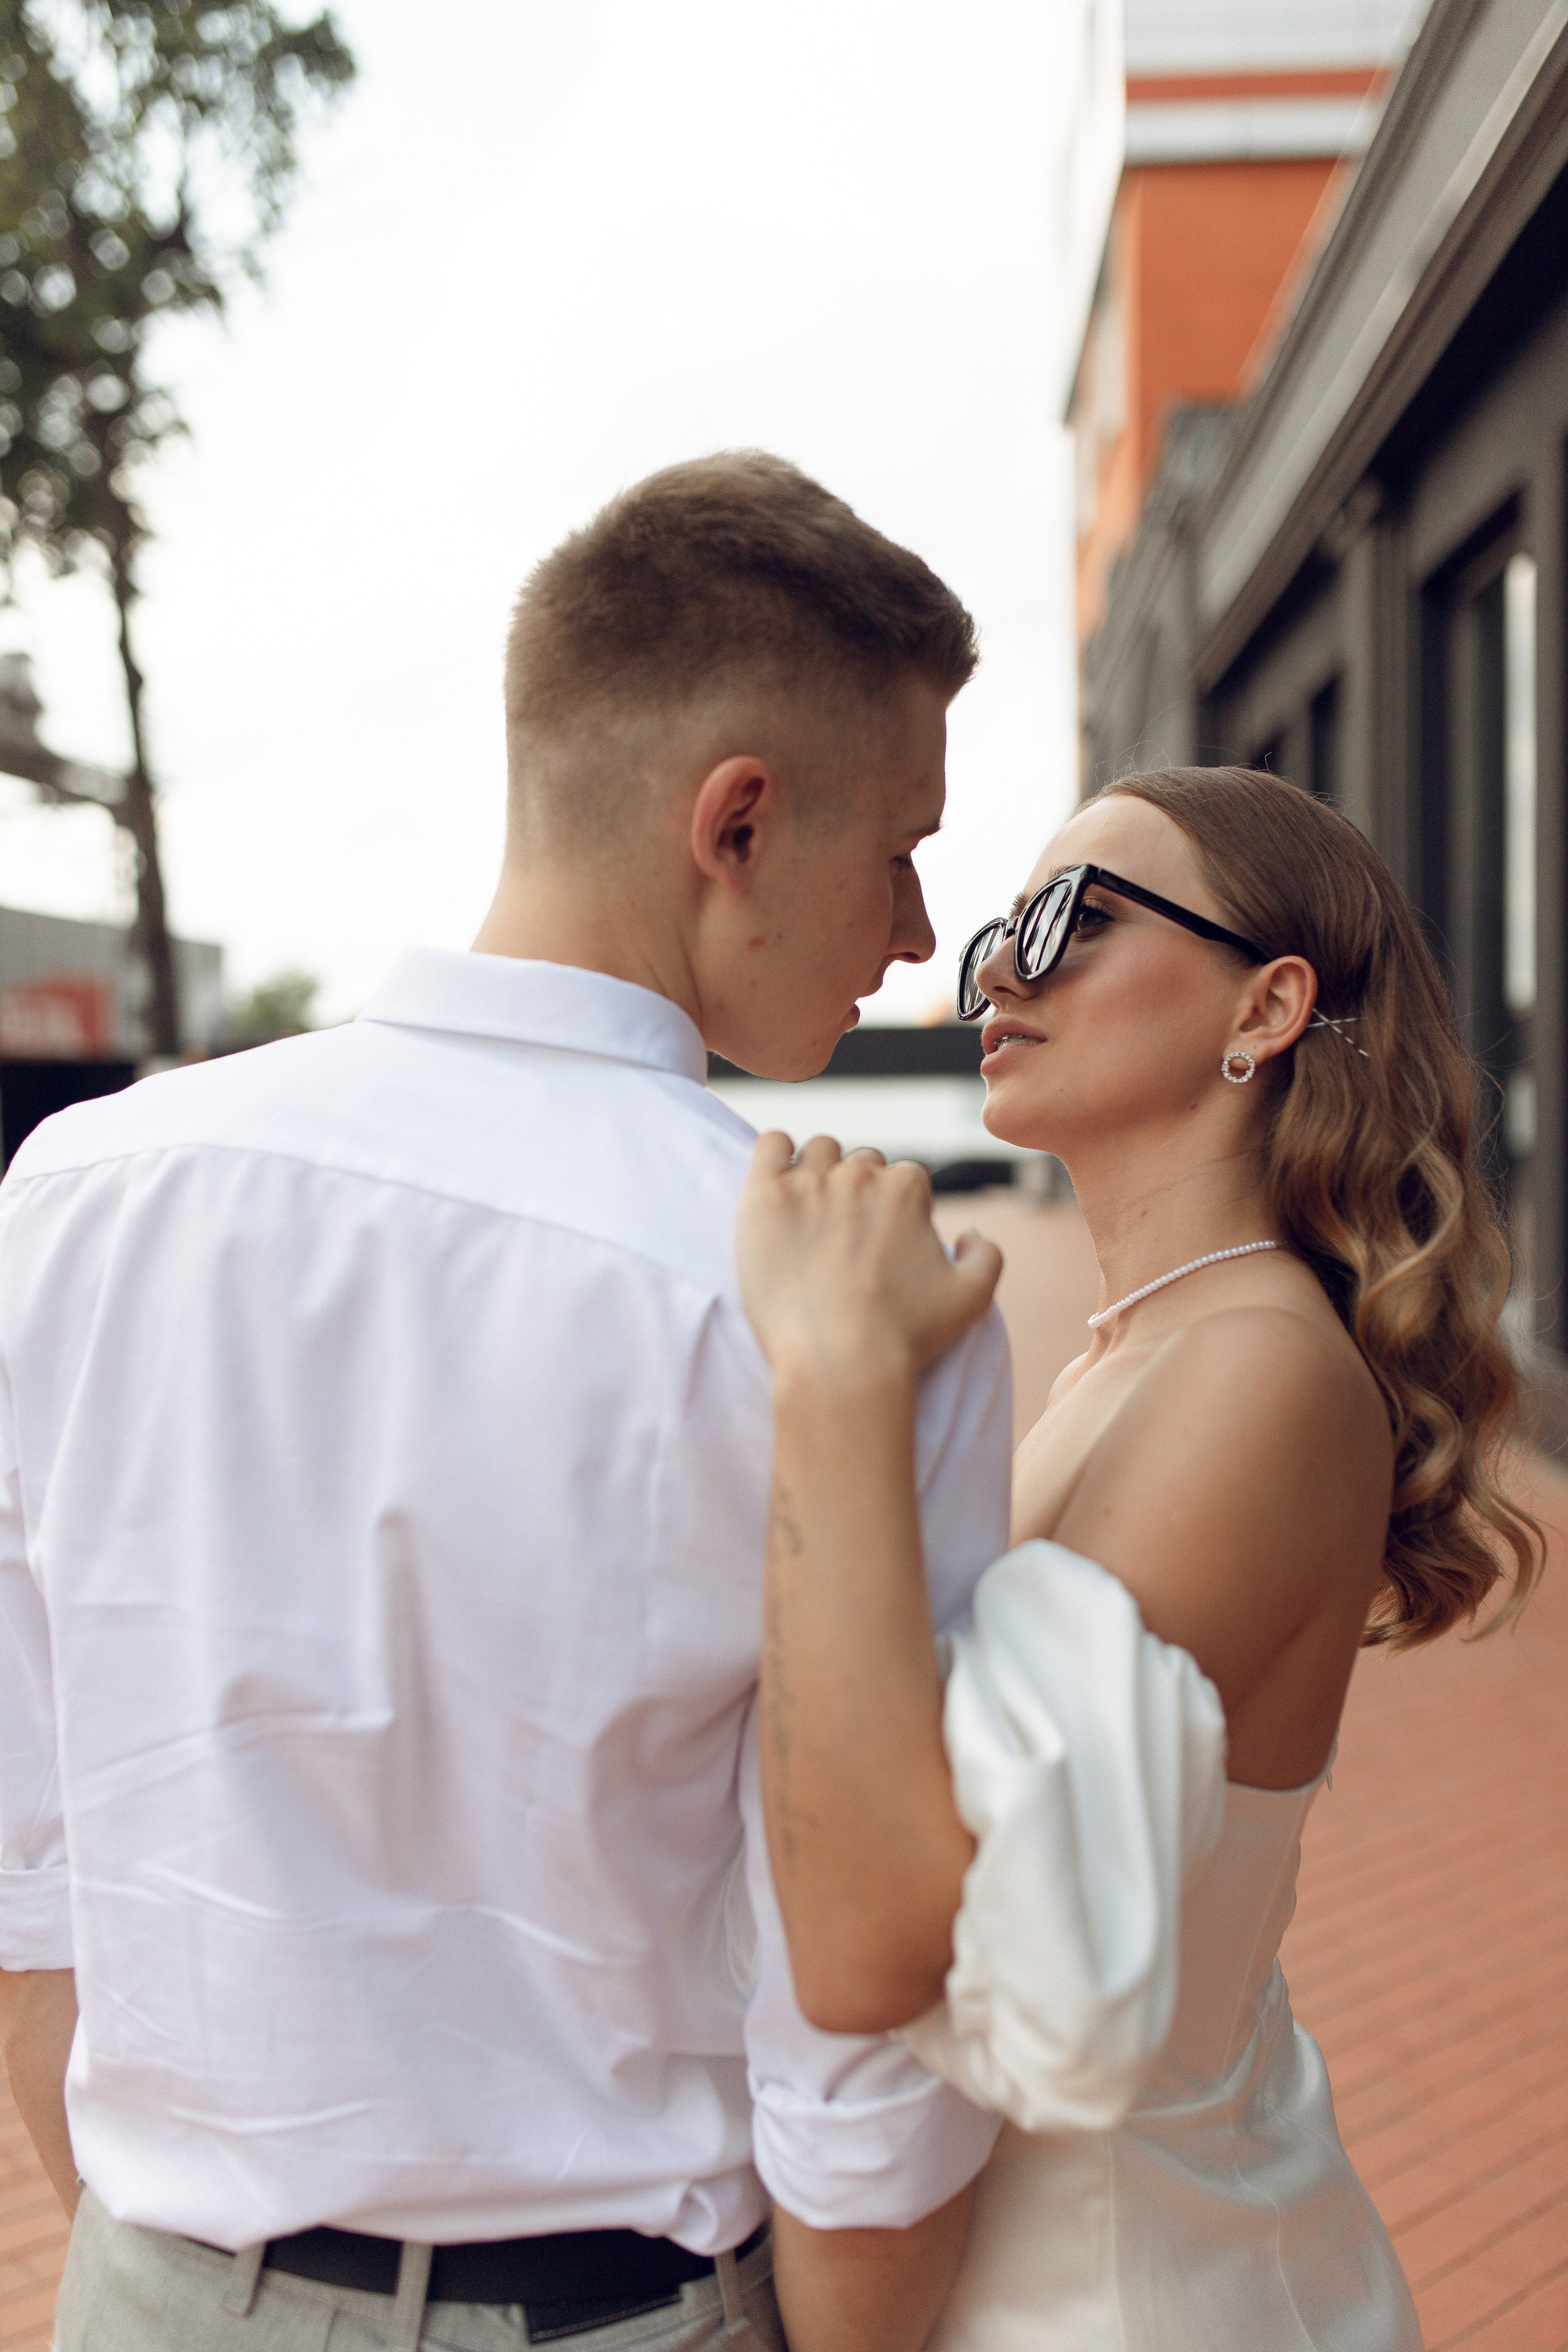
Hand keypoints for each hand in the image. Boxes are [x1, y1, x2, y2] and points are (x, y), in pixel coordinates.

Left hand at [736, 1133, 1002, 1379]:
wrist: (840, 1362)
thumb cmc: (905, 1335)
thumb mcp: (972, 1298)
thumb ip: (987, 1255)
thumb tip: (970, 1231)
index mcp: (907, 1188)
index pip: (904, 1178)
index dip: (897, 1210)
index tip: (883, 1244)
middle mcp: (860, 1175)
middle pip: (861, 1164)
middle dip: (858, 1192)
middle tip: (845, 1238)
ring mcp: (809, 1182)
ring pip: (818, 1150)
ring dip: (819, 1171)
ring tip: (809, 1215)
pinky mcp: (765, 1196)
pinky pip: (770, 1145)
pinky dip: (775, 1154)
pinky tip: (777, 1187)